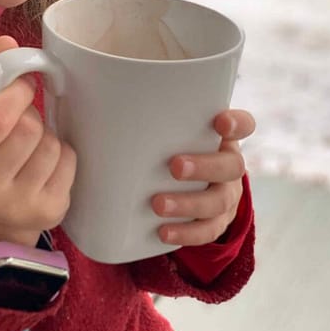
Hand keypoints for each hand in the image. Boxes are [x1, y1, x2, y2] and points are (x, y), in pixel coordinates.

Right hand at [0, 36, 76, 248]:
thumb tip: (7, 41)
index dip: (16, 94)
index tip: (23, 86)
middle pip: (28, 129)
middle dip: (30, 115)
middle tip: (23, 122)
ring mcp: (20, 205)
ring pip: (51, 145)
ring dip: (46, 136)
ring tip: (30, 147)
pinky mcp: (50, 212)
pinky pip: (69, 162)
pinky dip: (62, 155)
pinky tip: (44, 165)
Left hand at [150, 109, 254, 247]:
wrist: (185, 185)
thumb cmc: (168, 147)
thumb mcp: (166, 131)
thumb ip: (145, 119)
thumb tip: (87, 97)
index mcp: (220, 137)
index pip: (242, 125)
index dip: (236, 124)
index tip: (219, 123)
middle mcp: (229, 165)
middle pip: (231, 166)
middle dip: (204, 166)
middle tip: (174, 166)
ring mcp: (226, 195)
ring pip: (219, 201)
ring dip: (189, 203)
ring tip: (158, 204)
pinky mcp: (216, 222)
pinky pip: (207, 231)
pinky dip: (186, 233)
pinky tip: (163, 232)